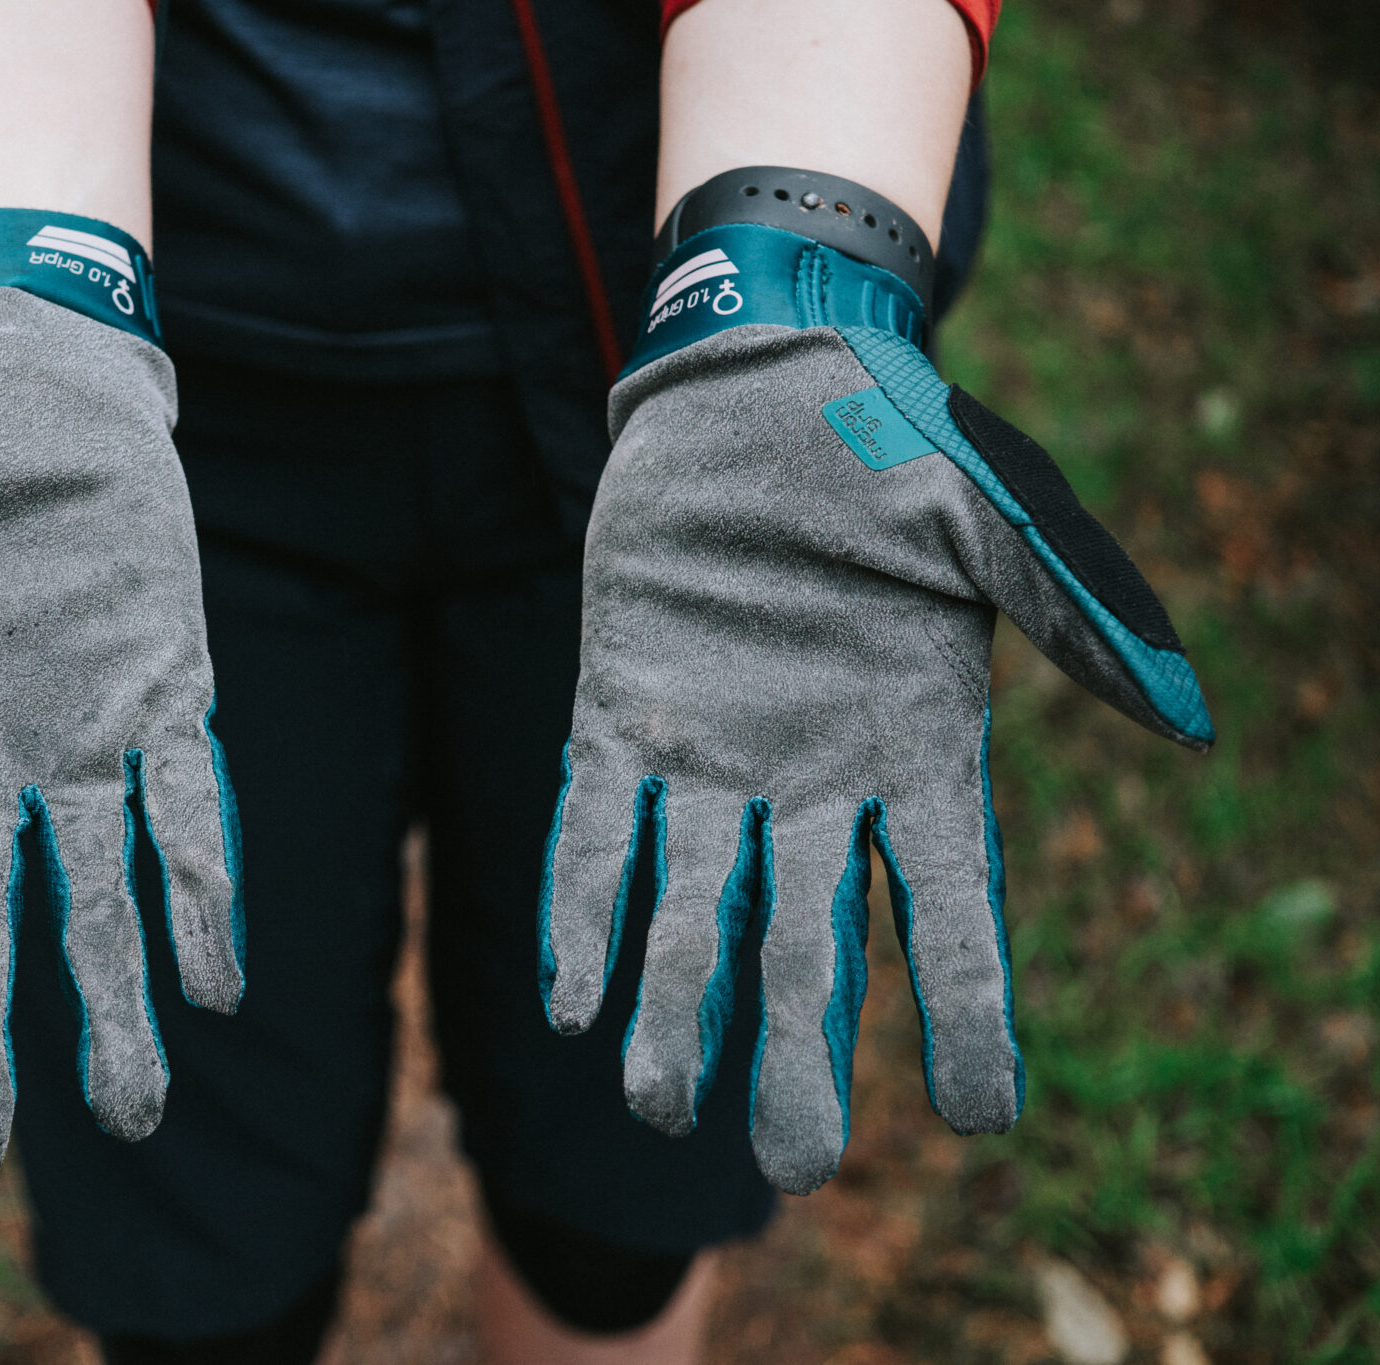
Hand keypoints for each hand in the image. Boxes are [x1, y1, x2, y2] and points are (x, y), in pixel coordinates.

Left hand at [539, 222, 1210, 1195]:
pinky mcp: (621, 712)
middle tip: (791, 1161)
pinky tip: (570, 1000)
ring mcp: (711, 755)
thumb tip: (1190, 718)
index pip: (953, 908)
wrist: (760, 372)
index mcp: (917, 749)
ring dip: (675, 1005)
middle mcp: (812, 780)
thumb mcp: (996, 515)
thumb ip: (1076, 611)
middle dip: (798, 1049)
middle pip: (811, 944)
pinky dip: (582, 909)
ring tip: (654, 1103)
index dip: (970, 1011)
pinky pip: (597, 829)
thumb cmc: (894, 438)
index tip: (979, 1117)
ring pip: (694, 910)